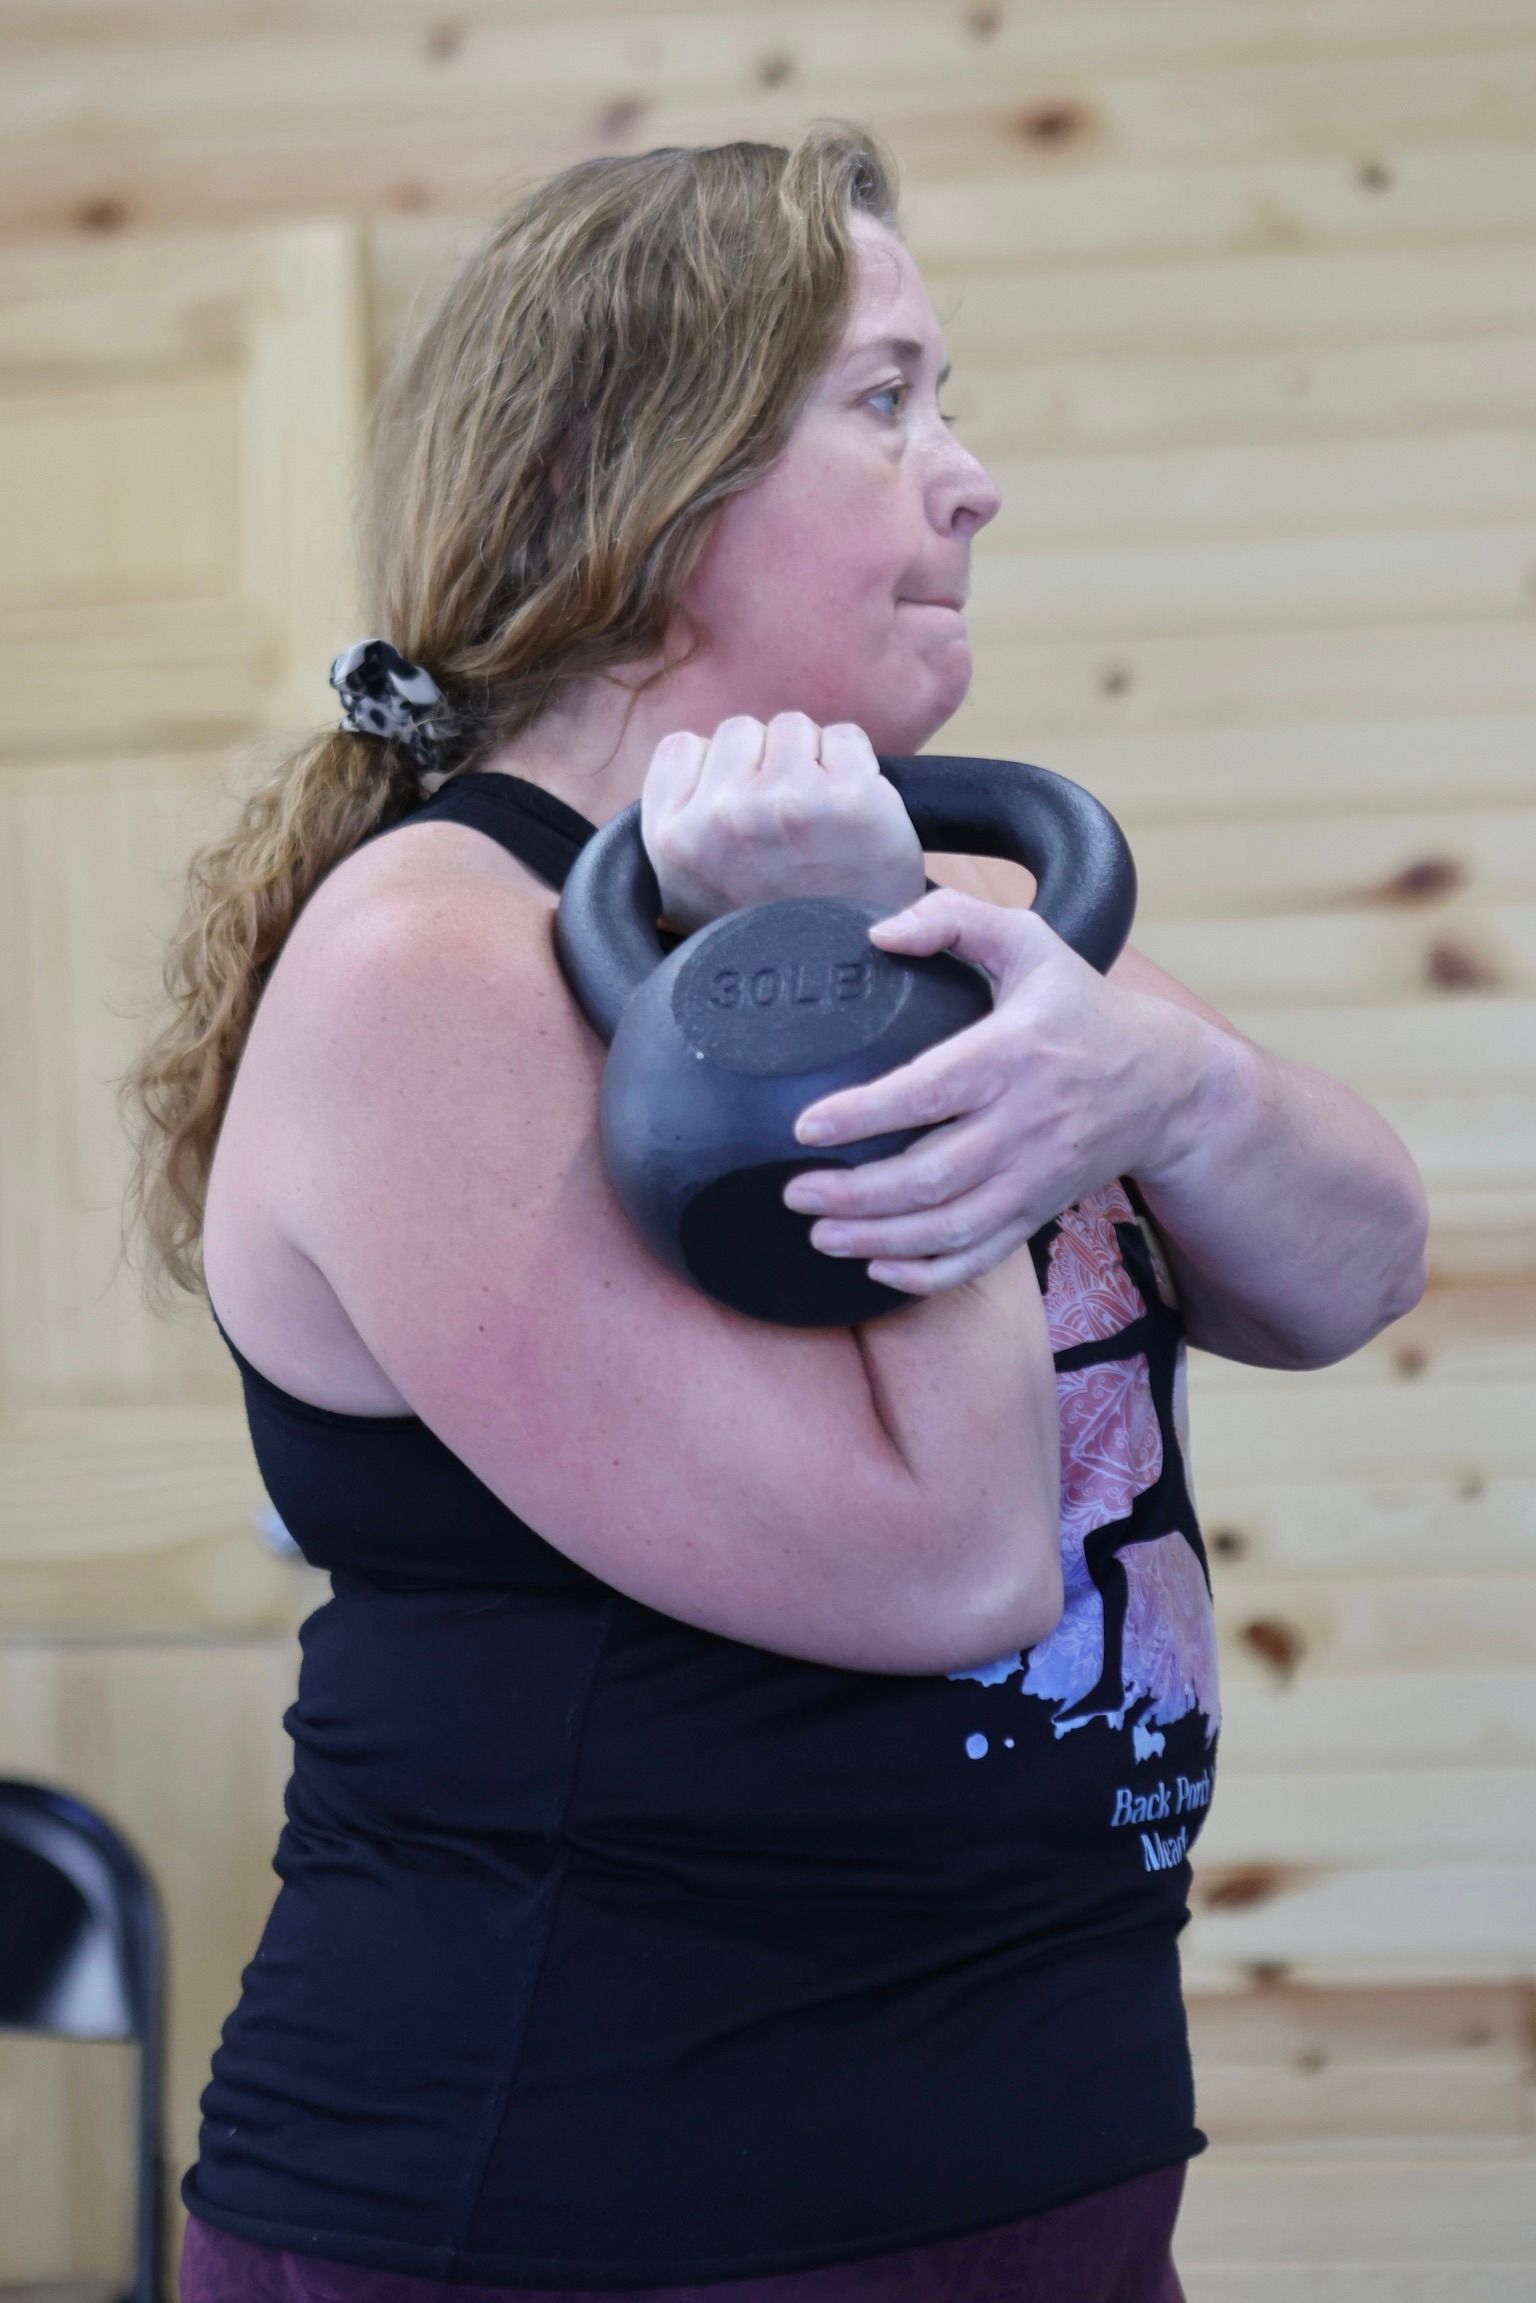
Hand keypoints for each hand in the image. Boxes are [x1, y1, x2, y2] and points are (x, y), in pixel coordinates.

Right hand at [640, 711, 926, 935]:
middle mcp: (722, 817)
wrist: (846, 976)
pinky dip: (857, 767)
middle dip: (767, 763)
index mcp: (672, 839)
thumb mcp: (690, 891)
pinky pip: (847, 738)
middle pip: (741, 730)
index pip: (682, 747)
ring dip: (812, 761)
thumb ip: (681, 820)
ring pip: (793, 728)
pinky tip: (853, 816)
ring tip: (820, 820)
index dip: (718, 770)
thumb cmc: (775, 929)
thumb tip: (697, 755)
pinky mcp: (849, 799)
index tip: (741, 809)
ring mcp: (786, 803)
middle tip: (787, 823)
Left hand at [780, 887, 1214, 1293]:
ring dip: (877, 1239)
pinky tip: (879, 1267)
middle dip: (855, 1193)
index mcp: (1012, 1053)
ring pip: (949, 1226)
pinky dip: (929, 1274)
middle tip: (795, 1191)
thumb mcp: (1031, 941)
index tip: (807, 1126)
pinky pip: (981, 1256)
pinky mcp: (1038, 1210)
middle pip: (930, 1175)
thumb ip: (955, 919)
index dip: (864, 1114)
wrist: (1165, 1084)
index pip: (929, 1090)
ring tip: (820, 1232)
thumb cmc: (1082, 1008)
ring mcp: (1032, 1176)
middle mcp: (1023, 1123)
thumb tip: (881, 934)